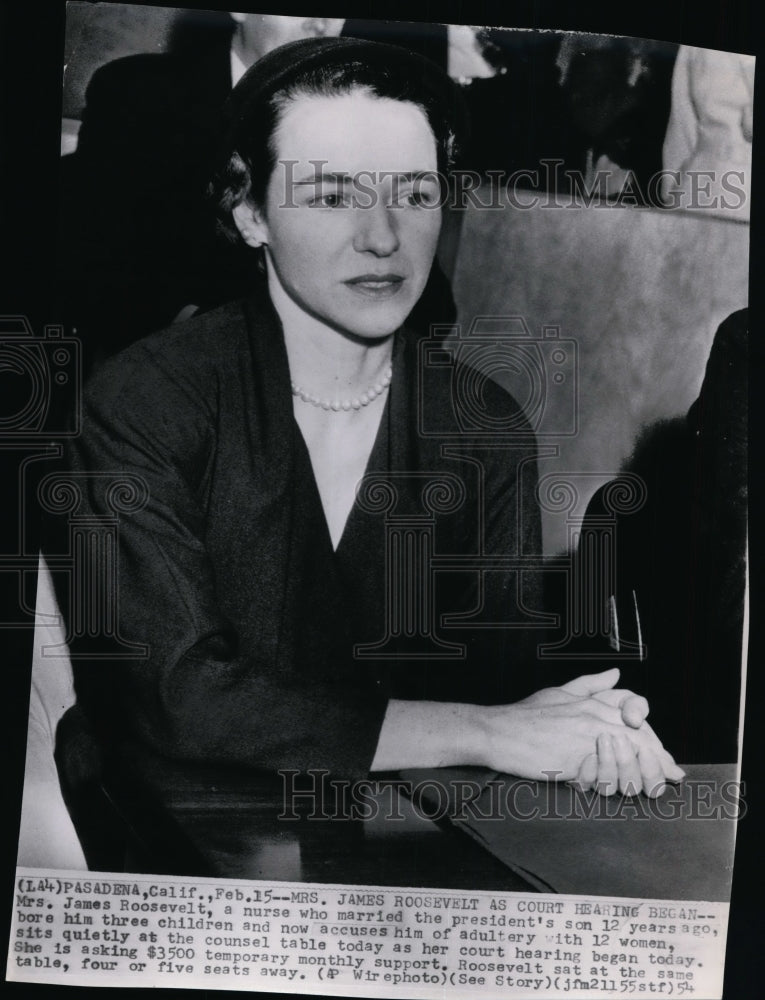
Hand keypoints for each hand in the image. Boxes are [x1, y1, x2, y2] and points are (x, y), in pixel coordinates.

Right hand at [481, 669, 683, 795]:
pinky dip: (619, 783)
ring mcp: (586, 736)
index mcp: (592, 701)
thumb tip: (614, 674)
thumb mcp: (560, 692)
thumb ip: (590, 684)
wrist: (498, 732)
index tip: (664, 755)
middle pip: (640, 737)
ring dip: (643, 773)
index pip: (636, 716)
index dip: (653, 737)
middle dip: (659, 758)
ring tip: (653, 786)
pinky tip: (627, 789)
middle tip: (671, 774)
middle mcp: (593, 716)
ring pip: (630, 756)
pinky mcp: (576, 758)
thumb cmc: (525, 716)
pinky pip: (606, 773)